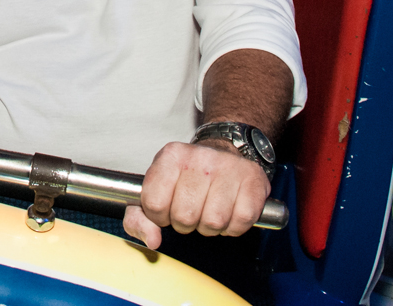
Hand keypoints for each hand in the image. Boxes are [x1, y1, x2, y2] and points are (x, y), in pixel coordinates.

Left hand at [122, 140, 269, 249]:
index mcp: (170, 156)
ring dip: (211, 226)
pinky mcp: (253, 180)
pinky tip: (229, 211)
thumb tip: (152, 240)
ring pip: (213, 222)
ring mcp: (228, 167)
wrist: (226, 152)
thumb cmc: (187, 176)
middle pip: (184, 216)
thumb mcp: (155, 189)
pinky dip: (233, 226)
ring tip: (210, 210)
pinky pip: (240, 222)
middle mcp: (199, 157)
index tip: (167, 208)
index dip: (160, 216)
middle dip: (186, 223)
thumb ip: (139, 217)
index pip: (154, 204)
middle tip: (192, 209)